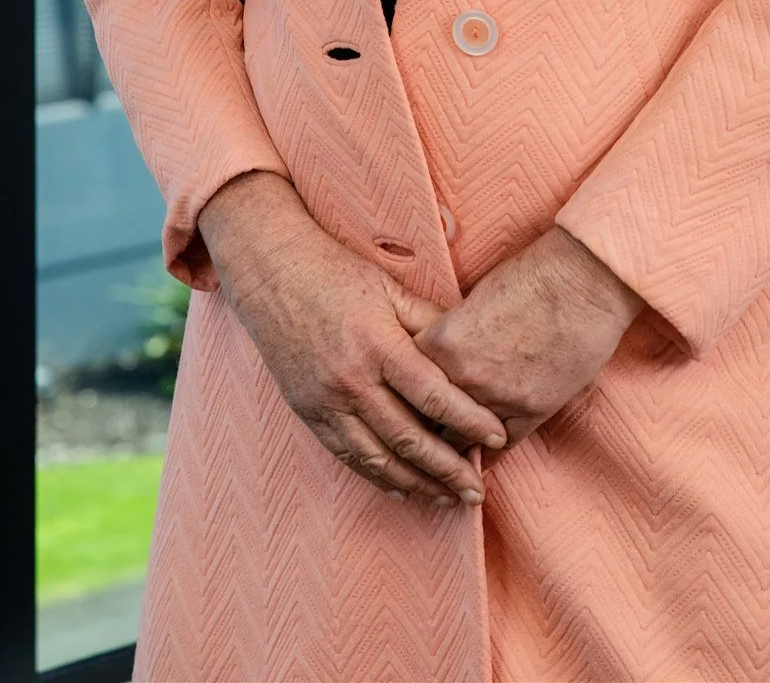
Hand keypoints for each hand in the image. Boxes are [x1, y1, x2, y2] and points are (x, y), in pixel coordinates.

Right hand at [197, 170, 507, 503]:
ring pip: (377, 457)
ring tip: (447, 498)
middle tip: (477, 490)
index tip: (497, 436)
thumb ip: (429, 322)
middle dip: (447, 469)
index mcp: (378, 344)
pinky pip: (346, 455)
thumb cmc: (336, 272)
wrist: (272, 272)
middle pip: (408, 437)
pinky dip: (376, 476)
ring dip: (416, 483)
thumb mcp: (390, 287)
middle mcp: (351, 379)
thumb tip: (469, 350)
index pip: (433, 394)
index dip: (468, 420)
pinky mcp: (307, 412)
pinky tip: (401, 488)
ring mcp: (325, 400)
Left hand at [410, 226, 644, 461]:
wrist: (582, 280)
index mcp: (441, 341)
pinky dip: (488, 452)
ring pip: (459, 441)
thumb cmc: (530, 276)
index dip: (402, 393)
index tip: (402, 401)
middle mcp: (462, 376)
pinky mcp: (532, 411)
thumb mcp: (474, 300)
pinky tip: (481, 457)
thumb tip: (442, 357)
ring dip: (453, 448)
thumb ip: (452, 335)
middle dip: (421, 428)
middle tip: (418, 437)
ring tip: (446, 458)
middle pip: (424, 419)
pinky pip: (500, 446)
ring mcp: (497, 398)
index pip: (403, 382)